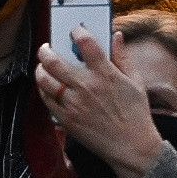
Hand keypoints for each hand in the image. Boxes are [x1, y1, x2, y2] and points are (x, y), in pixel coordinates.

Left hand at [36, 29, 163, 177]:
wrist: (132, 147)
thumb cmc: (136, 114)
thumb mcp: (136, 82)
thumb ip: (123, 57)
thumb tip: (116, 35)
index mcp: (105, 74)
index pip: (85, 43)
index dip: (77, 32)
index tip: (74, 30)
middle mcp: (87, 86)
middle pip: (54, 61)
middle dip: (46, 50)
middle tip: (46, 47)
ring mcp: (74, 103)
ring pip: (45, 80)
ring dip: (40, 68)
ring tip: (43, 65)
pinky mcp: (67, 119)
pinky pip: (46, 99)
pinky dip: (43, 89)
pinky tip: (46, 85)